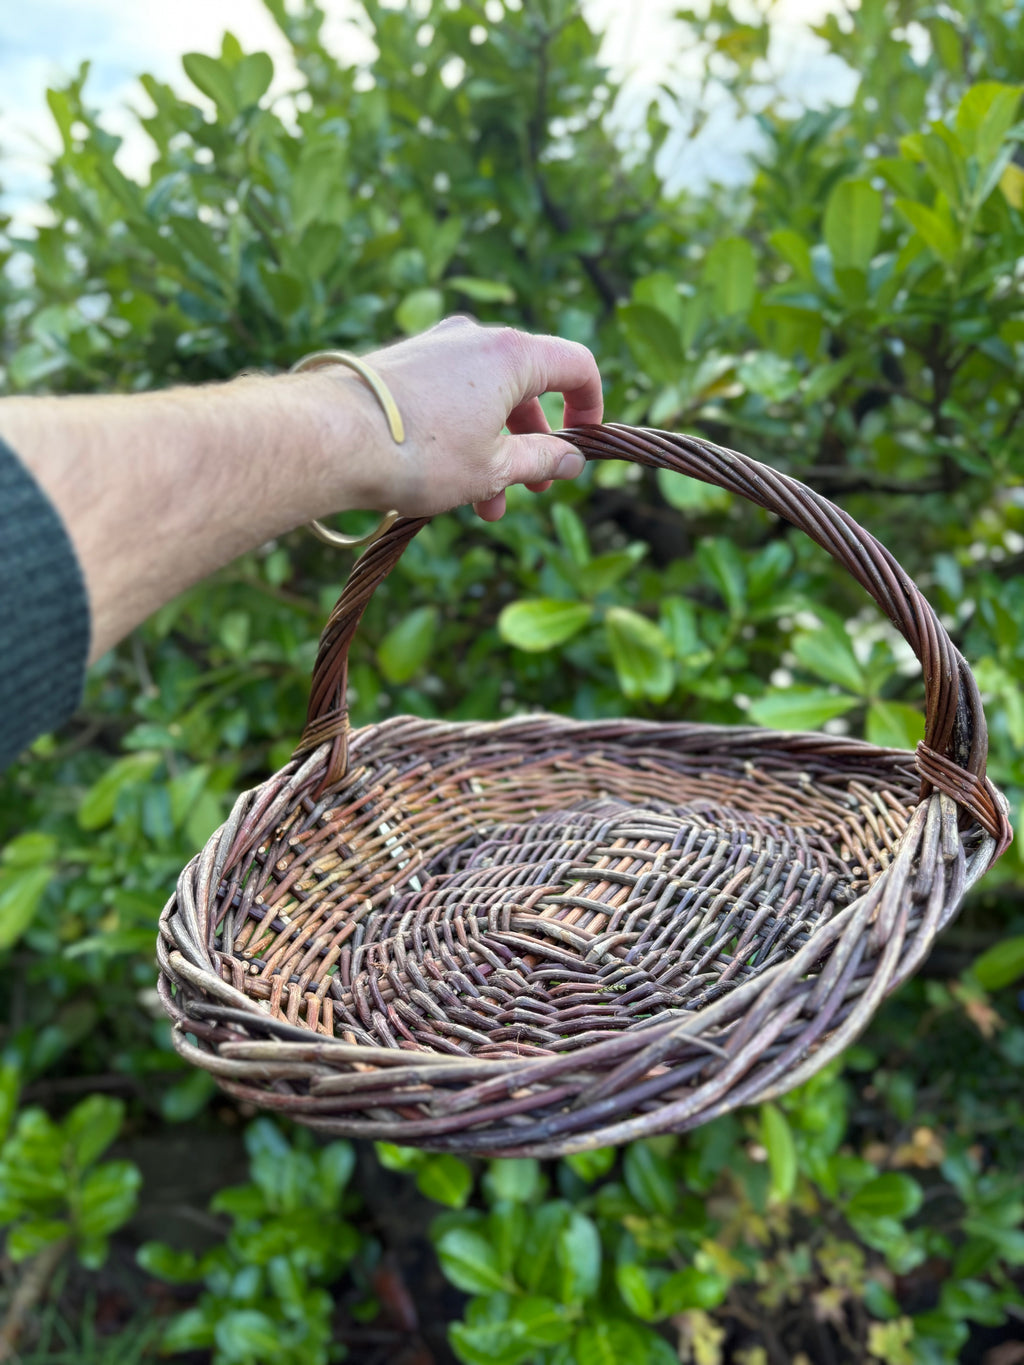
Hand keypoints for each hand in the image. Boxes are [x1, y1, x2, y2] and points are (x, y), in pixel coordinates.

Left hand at [353, 316, 603, 520]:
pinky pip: (448, 399)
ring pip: (483, 400)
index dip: (591, 405)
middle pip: (526, 387)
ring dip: (494, 451)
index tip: (582, 445)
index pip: (575, 364)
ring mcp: (433, 348)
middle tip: (531, 489)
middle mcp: (473, 339)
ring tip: (483, 505)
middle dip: (533, 443)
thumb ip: (541, 460)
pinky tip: (444, 483)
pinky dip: (460, 436)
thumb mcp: (493, 469)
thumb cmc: (419, 454)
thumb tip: (571, 459)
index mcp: (510, 354)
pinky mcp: (401, 365)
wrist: (328, 440)